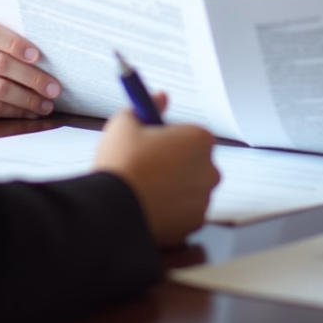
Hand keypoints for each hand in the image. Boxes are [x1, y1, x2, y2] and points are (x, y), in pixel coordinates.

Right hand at [94, 96, 218, 246]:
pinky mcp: (193, 226)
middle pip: (194, 162)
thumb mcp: (126, 122)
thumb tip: (161, 97)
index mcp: (199, 140)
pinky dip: (171, 212)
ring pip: (189, 189)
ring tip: (143, 190)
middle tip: (146, 167)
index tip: (152, 144)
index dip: (170, 139)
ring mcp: (203, 200)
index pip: (191, 135)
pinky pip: (184, 214)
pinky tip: (148, 208)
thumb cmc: (122, 164)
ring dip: (174, 188)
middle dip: (176, 164)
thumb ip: (148, 105)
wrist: (112, 211)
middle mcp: (210, 170)